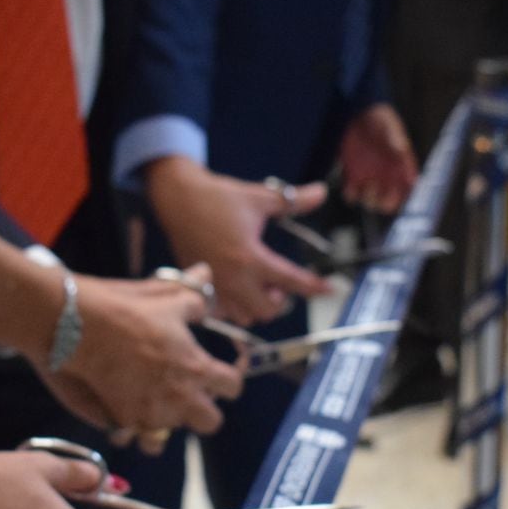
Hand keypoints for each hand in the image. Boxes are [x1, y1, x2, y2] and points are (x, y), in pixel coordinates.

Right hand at [30, 263, 244, 440]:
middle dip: (202, 409)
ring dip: (166, 421)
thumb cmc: (123, 308)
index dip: (226, 380)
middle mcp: (179, 397)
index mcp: (196, 366)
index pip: (232, 386)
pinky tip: (128, 410)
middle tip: (185, 393)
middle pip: (210, 421)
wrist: (73, 324)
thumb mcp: (165, 296)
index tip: (215, 374)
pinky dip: (135, 427)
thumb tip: (207, 276)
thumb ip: (193, 295)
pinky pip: (138, 437)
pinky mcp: (123, 420)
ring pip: (172, 433)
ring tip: (152, 402)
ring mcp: (151, 413)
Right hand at [144, 156, 331, 324]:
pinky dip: (233, 307)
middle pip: (267, 311)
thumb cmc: (218, 198)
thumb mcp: (260, 197)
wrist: (178, 199)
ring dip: (256, 306)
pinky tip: (237, 289)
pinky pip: (222, 312)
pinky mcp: (200, 286)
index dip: (313, 286)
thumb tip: (321, 192)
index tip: (328, 289)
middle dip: (279, 301)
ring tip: (257, 287)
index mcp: (250, 256)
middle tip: (279, 284)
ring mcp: (215, 285)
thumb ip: (293, 201)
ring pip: (244, 316)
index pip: (291, 280)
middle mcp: (233, 277)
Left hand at [338, 103, 416, 214]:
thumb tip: (401, 149)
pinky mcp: (352, 176)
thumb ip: (395, 137)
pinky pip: (352, 195)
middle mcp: (387, 175)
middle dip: (386, 203)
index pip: (409, 188)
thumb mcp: (388, 124)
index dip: (407, 195)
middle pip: (390, 202)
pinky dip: (351, 194)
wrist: (354, 111)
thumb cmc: (377, 116)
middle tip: (381, 194)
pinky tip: (351, 185)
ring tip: (367, 186)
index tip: (401, 192)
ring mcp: (369, 177)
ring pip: (371, 201)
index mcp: (401, 165)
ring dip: (369, 199)